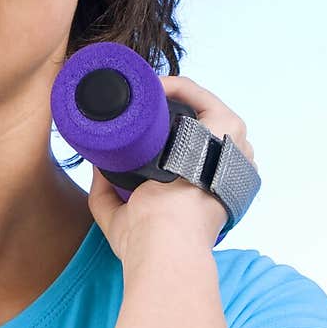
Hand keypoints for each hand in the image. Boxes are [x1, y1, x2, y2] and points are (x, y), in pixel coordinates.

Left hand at [87, 74, 257, 260]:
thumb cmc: (146, 240)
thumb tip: (96, 164)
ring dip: (179, 99)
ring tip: (147, 95)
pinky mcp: (227, 134)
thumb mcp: (121, 216)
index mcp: (210, 192)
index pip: (201, 156)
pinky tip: (156, 87)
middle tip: (144, 110)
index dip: (176, 138)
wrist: (164, 240)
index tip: (146, 127)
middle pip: (207, 132)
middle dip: (178, 116)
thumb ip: (107, 194)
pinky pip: (207, 100)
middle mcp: (225, 171)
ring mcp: (230, 152)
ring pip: (210, 113)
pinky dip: (182, 89)